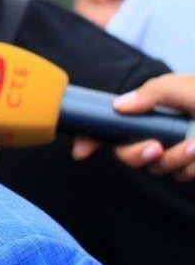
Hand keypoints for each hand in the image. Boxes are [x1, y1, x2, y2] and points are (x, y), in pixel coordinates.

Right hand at [71, 74, 194, 181]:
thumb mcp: (185, 88)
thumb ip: (152, 92)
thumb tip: (118, 104)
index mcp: (154, 110)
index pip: (116, 124)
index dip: (92, 137)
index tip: (81, 152)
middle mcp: (161, 130)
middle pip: (127, 152)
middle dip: (137, 153)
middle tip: (156, 148)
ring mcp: (176, 150)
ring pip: (154, 167)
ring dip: (174, 160)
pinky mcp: (190, 166)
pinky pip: (178, 176)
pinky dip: (190, 168)